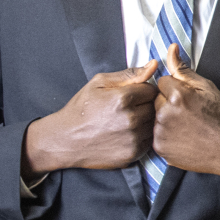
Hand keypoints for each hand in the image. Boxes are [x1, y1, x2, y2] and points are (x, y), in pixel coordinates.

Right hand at [23, 61, 158, 173]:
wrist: (64, 140)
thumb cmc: (81, 109)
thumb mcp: (99, 83)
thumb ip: (129, 74)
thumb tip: (154, 65)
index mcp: (123, 98)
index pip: (152, 89)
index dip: (142, 91)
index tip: (131, 95)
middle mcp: (131, 119)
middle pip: (155, 107)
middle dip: (145, 106)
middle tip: (127, 109)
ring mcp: (132, 138)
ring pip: (154, 124)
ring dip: (145, 122)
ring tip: (125, 122)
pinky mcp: (133, 153)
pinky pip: (149, 141)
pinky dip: (141, 137)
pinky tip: (125, 134)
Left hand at [152, 45, 219, 189]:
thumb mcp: (206, 87)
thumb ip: (183, 69)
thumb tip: (170, 49)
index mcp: (177, 96)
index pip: (163, 81)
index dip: (176, 88)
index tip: (189, 98)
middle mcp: (165, 115)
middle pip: (156, 99)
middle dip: (168, 102)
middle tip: (189, 112)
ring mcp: (161, 134)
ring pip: (155, 117)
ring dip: (166, 119)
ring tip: (187, 125)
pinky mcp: (160, 149)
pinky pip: (156, 135)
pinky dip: (166, 135)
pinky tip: (183, 137)